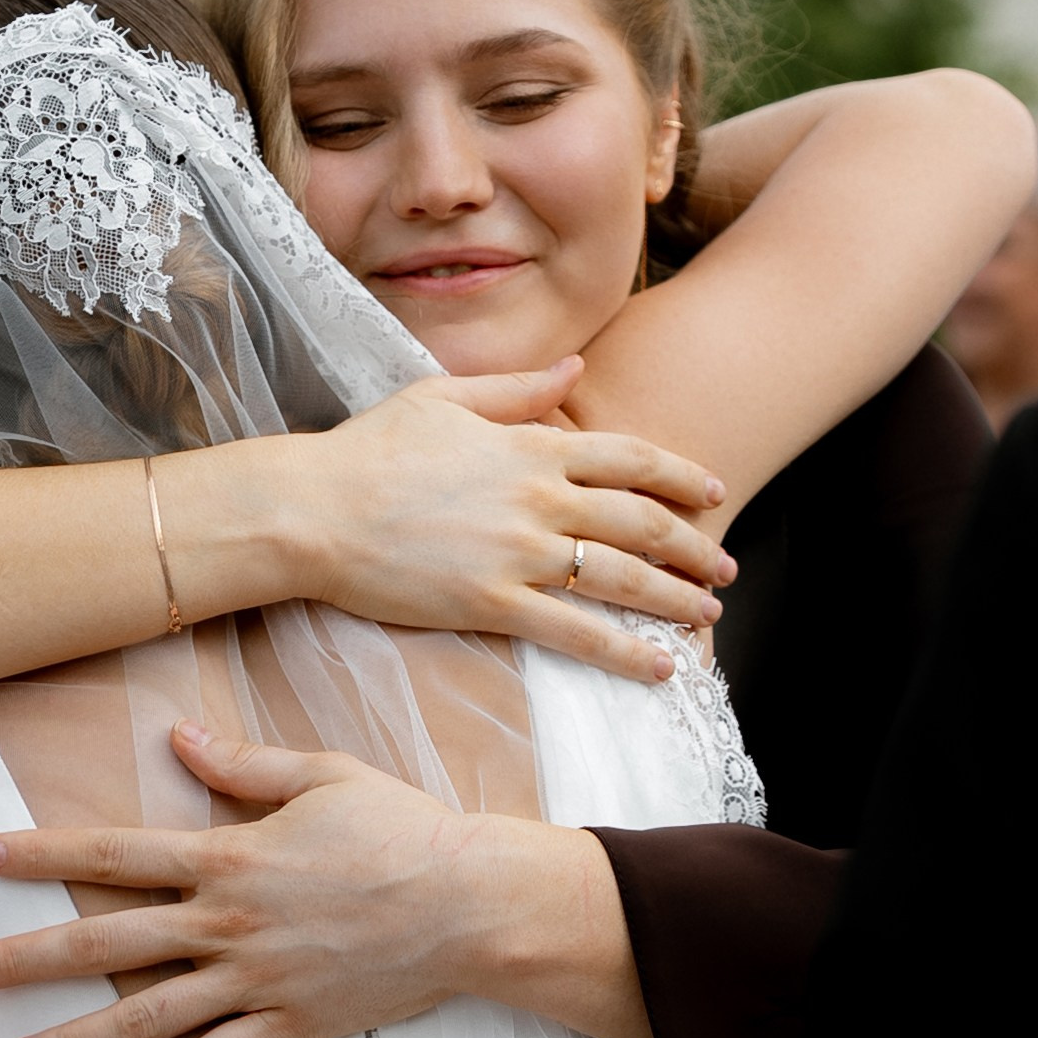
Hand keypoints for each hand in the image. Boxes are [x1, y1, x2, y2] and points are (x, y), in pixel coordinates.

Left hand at [0, 723, 650, 1037]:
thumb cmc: (404, 831)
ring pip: (148, 1016)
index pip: (117, 856)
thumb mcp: (325, 776)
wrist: (472, 903)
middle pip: (110, 943)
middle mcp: (231, 923)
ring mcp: (259, 980)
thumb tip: (178, 743)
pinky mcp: (291, 1024)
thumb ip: (245, 767)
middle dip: (30, 958)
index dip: (46, 855)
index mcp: (232, 856)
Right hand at [282, 362, 734, 687]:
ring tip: (709, 616)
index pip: (630, 458)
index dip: (681, 476)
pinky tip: (659, 668)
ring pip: (622, 577)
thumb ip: (519, 389)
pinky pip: (576, 632)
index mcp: (530, 445)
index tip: (715, 492)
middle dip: (695, 547)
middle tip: (726, 569)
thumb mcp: (444, 397)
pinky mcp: (491, 603)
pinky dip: (625, 652)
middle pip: (642, 521)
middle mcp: (537, 496)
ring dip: (676, 599)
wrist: (311, 508)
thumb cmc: (368, 450)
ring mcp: (518, 552)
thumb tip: (575, 369)